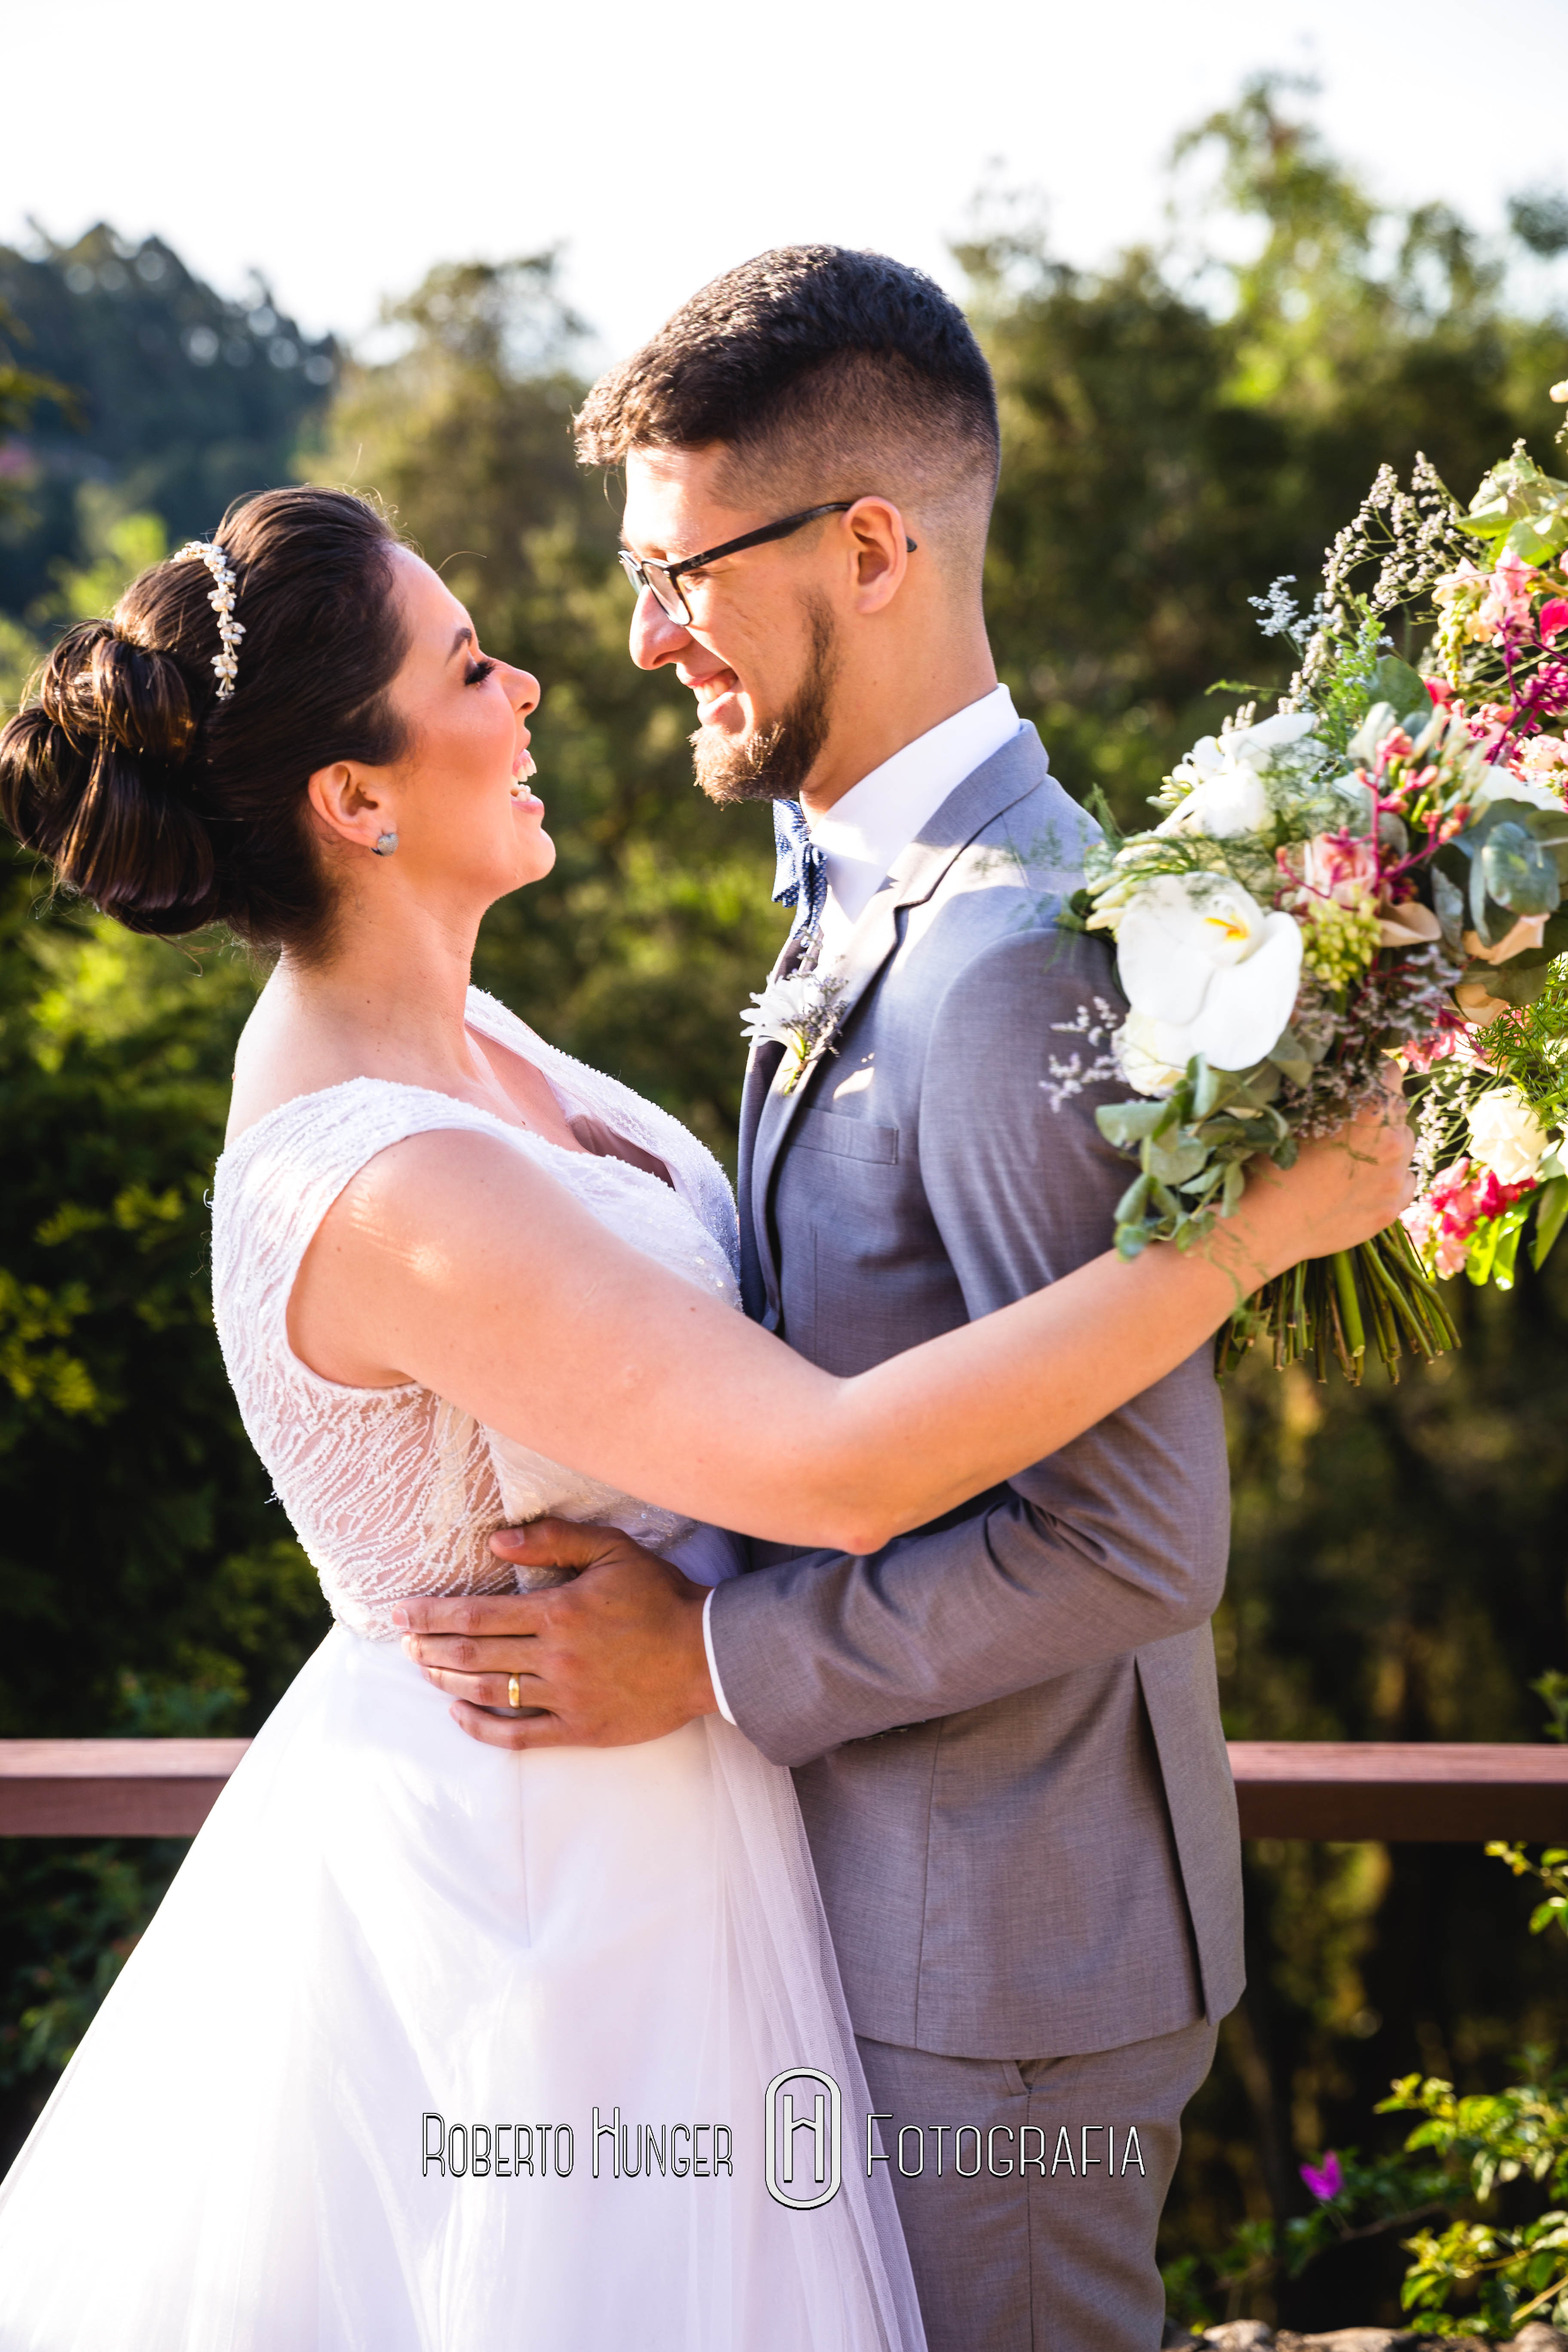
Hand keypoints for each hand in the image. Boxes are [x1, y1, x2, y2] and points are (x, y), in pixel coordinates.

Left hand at [394, 1518, 715, 1750]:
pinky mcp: (579, 1728)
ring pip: (489, 1692)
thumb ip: (553, 1540)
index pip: (476, 1616)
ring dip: (446, 1681)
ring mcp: (566, 1697)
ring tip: (422, 1669)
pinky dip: (481, 1727)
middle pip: (473, 1656)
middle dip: (428, 1647)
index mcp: (559, 1612)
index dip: (431, 1615)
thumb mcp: (613, 1549)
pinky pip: (518, 1735)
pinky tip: (458, 1714)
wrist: (707, 1653)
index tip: (400, 1613)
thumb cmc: (660, 1595)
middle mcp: (556, 1657)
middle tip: (401, 1642)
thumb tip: (496, 1541)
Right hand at [1233, 1074, 1416, 1278]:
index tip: (1358, 1079)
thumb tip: (1343, 1077)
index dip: (1371, 1072)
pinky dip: (1390, 1176)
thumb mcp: (1295, 1115)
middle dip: (1377, 1111)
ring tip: (1353, 1155)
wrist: (1264, 1226)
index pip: (1389, 1073)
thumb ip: (1328, 1093)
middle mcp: (1392, 1143)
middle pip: (1398, 1110)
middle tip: (1347, 1122)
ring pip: (1404, 1145)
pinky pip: (1405, 1181)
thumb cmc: (1268, 1164)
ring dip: (1386, 1143)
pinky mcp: (1390, 1209)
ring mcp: (1394, 1179)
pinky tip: (1362, 1181)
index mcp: (1369, 1112)